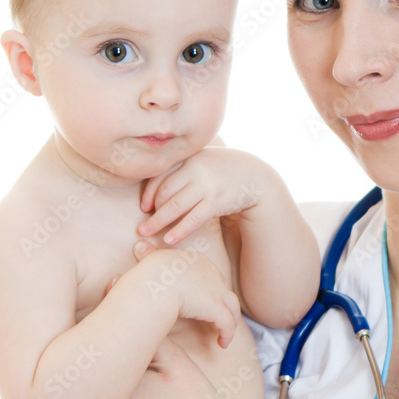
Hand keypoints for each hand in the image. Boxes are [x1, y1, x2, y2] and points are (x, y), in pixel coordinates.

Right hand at [133, 242, 239, 347]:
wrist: (153, 282)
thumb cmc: (145, 274)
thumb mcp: (148, 259)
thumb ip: (147, 255)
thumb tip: (138, 246)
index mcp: (196, 260)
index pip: (210, 275)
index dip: (210, 289)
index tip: (205, 302)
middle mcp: (211, 272)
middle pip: (224, 289)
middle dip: (224, 304)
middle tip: (220, 318)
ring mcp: (216, 289)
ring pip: (232, 307)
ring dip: (231, 320)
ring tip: (225, 334)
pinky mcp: (215, 307)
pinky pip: (227, 323)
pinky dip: (227, 334)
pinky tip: (222, 344)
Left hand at [138, 147, 267, 244]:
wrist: (255, 176)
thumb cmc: (224, 171)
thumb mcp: (204, 160)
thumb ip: (183, 167)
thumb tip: (156, 181)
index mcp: (189, 158)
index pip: (160, 176)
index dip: (149, 193)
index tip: (144, 206)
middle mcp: (195, 170)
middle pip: (164, 192)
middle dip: (151, 211)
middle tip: (142, 226)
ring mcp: (206, 186)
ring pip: (174, 207)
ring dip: (158, 221)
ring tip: (145, 233)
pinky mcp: (216, 202)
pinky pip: (192, 219)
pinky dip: (179, 230)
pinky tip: (169, 239)